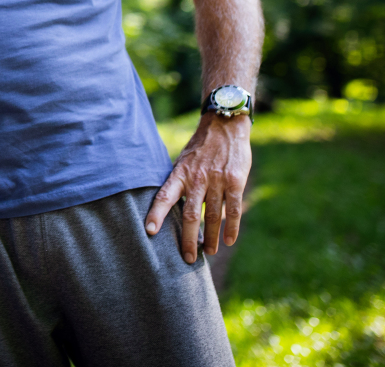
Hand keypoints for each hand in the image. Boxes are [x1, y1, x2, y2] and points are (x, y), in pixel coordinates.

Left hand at [145, 113, 250, 263]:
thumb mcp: (183, 162)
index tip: (149, 231)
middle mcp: (196, 178)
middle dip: (187, 239)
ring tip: (208, 252)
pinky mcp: (235, 181)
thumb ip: (178, 183)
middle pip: (189, 214)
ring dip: (210, 238)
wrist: (224, 126)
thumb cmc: (201, 149)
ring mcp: (217, 180)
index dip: (156, 214)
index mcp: (180, 173)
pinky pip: (233, 209)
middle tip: (187, 258)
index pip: (164, 196)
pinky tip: (227, 241)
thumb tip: (168, 209)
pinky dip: (230, 228)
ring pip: (212, 216)